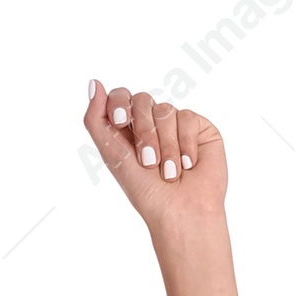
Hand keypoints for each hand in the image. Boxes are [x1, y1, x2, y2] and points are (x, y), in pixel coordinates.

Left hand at [85, 79, 225, 231]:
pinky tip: (188, 165)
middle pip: (142, 100)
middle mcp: (152, 124)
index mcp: (128, 130)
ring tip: (170, 173)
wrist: (181, 212)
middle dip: (143, 132)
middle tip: (148, 162)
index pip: (121, 97)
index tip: (119, 121)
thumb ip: (97, 121)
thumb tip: (94, 83)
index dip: (119, 104)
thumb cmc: (146, 192)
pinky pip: (188, 118)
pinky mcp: (200, 128)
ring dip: (165, 146)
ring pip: (165, 110)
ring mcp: (176, 124)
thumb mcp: (113, 156)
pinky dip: (185, 144)